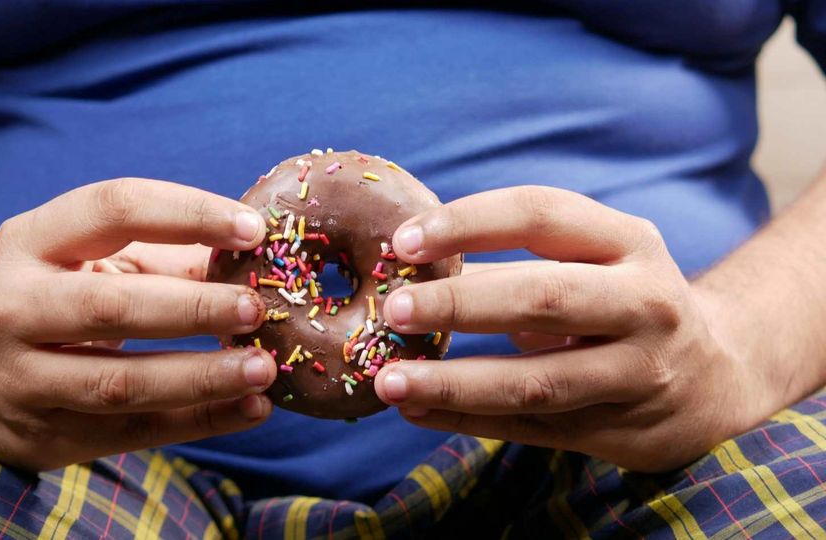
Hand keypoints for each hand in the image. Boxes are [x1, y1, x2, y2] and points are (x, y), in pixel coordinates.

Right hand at [0, 179, 275, 469]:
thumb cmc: (48, 294)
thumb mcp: (85, 257)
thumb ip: (163, 256)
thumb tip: (253, 262)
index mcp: (30, 241)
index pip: (113, 209)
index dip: (188, 214)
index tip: (252, 229)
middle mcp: (13, 307)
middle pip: (111, 307)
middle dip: (192, 308)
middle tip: (255, 310)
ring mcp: (22, 378)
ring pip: (120, 382)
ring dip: (202, 377)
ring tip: (263, 369)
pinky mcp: (45, 435)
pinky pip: (133, 431)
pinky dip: (200, 422)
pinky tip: (250, 409)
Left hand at [374, 186, 765, 471]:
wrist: (715, 376)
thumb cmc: (624, 301)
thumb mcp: (593, 262)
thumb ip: (511, 263)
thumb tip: (407, 270)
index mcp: (629, 241)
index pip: (542, 214)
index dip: (470, 223)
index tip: (404, 241)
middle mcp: (646, 302)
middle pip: (544, 297)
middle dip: (460, 305)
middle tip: (394, 311)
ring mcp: (638, 372)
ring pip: (538, 380)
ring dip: (455, 382)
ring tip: (390, 381)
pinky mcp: (621, 430)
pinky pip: (532, 428)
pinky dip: (466, 420)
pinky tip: (416, 411)